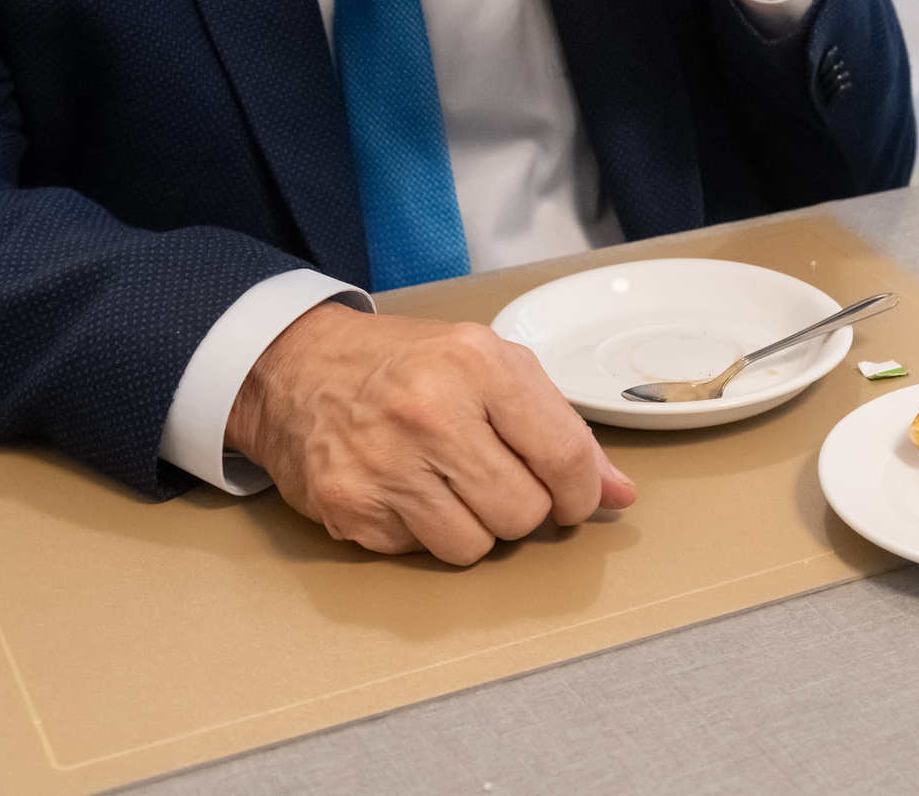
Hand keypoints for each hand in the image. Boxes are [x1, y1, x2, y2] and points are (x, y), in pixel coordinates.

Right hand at [225, 304, 634, 563]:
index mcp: (477, 364)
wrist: (298, 367)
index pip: (564, 456)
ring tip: (449, 484)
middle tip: (498, 480)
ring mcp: (385, 464)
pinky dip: (423, 532)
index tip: (573, 498)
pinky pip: (421, 554)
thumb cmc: (408, 364)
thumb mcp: (491, 365)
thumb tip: (620, 494)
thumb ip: (562, 427)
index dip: (581, 492)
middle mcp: (430, 413)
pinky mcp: (350, 508)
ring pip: (475, 546)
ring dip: (474, 527)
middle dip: (523, 509)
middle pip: (522, 513)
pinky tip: (406, 490)